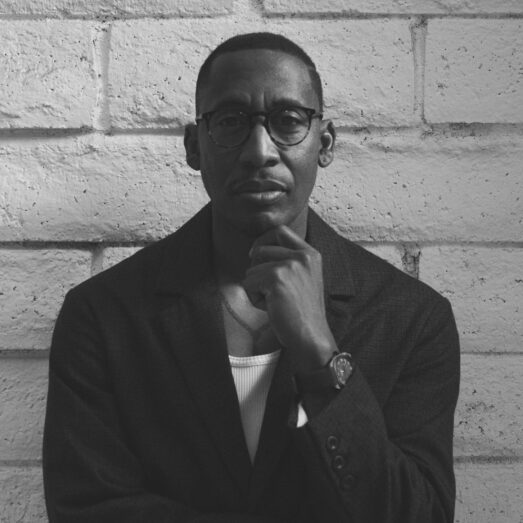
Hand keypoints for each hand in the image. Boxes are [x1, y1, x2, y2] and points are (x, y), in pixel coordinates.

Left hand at [243, 226, 336, 373]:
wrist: (311, 336)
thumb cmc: (303, 313)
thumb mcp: (303, 279)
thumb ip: (289, 262)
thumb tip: (255, 251)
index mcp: (311, 254)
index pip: (280, 231)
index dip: (262, 240)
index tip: (254, 254)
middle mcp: (302, 256)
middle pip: (260, 249)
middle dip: (255, 270)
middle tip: (265, 289)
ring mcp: (290, 266)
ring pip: (252, 269)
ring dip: (256, 288)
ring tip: (274, 303)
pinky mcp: (276, 278)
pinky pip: (248, 283)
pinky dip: (254, 298)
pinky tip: (271, 308)